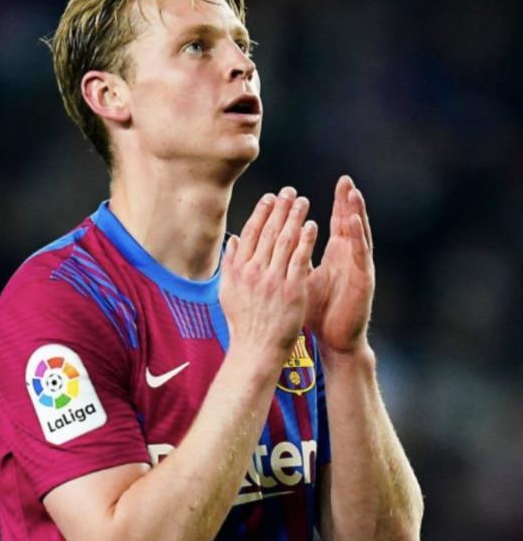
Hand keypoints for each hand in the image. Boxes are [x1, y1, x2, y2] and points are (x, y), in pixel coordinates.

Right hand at [219, 187, 317, 364]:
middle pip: (268, 231)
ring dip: (294, 218)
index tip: (271, 197)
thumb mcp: (227, 291)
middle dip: (280, 208)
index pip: (250, 232)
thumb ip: (230, 264)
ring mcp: (273, 280)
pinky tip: (312, 225)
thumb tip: (233, 240)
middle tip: (290, 192)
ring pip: (285, 240)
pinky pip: (300, 259)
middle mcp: (254, 271)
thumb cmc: (243, 322)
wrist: (257, 348)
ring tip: (303, 202)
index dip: (261, 212)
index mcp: (238, 269)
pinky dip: (306, 240)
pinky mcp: (292, 289)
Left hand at [305, 176, 374, 354]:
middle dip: (347, 201)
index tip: (337, 183)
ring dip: (357, 213)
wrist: (333, 340)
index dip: (334, 204)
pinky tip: (355, 222)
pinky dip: (359, 237)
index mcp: (336, 256)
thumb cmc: (316, 311)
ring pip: (359, 235)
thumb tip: (269, 245)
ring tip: (353, 193)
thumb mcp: (299, 278)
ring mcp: (359, 267)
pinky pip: (362, 254)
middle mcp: (350, 258)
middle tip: (345, 180)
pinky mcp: (364, 279)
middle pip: (349, 223)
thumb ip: (290, 258)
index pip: (335, 223)